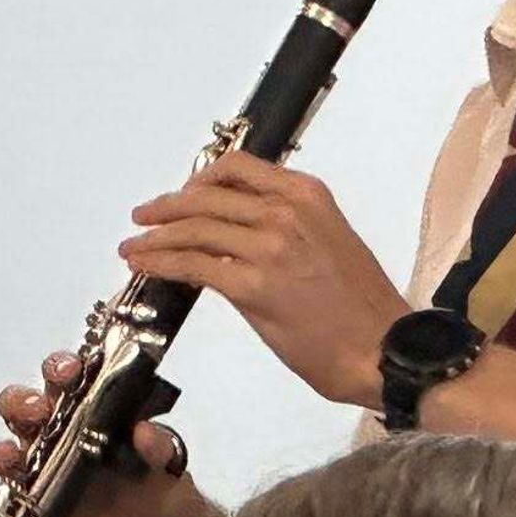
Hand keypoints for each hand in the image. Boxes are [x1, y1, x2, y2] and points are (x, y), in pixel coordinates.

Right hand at [0, 351, 220, 516]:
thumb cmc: (161, 492)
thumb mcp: (168, 464)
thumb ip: (158, 447)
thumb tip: (145, 432)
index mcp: (89, 414)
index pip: (66, 379)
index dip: (61, 368)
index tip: (69, 372)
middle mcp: (58, 439)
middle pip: (23, 409)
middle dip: (22, 402)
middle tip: (38, 412)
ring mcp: (42, 476)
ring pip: (7, 455)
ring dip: (2, 453)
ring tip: (13, 461)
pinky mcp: (34, 514)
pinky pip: (3, 510)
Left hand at [120, 148, 409, 409]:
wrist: (381, 349)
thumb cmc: (361, 306)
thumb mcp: (328, 241)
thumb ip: (286, 226)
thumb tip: (236, 233)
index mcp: (306, 194)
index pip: (238, 167)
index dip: (199, 179)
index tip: (181, 193)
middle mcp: (286, 210)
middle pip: (208, 195)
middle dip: (167, 206)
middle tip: (144, 216)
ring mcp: (269, 246)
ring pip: (194, 227)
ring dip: (155, 236)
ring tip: (134, 245)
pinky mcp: (254, 286)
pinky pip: (193, 265)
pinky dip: (161, 262)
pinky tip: (145, 266)